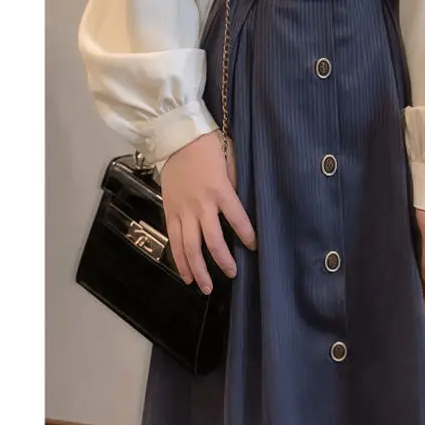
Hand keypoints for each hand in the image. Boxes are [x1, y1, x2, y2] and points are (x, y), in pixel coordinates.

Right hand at [161, 130, 256, 293]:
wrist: (177, 137)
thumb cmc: (208, 146)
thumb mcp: (231, 161)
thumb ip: (235, 186)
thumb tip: (239, 208)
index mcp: (221, 190)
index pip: (238, 219)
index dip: (247, 236)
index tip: (254, 247)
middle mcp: (202, 204)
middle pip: (212, 241)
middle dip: (223, 261)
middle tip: (232, 274)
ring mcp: (183, 210)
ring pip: (189, 247)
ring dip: (198, 269)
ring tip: (205, 287)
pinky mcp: (170, 211)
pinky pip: (174, 240)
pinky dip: (179, 259)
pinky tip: (185, 274)